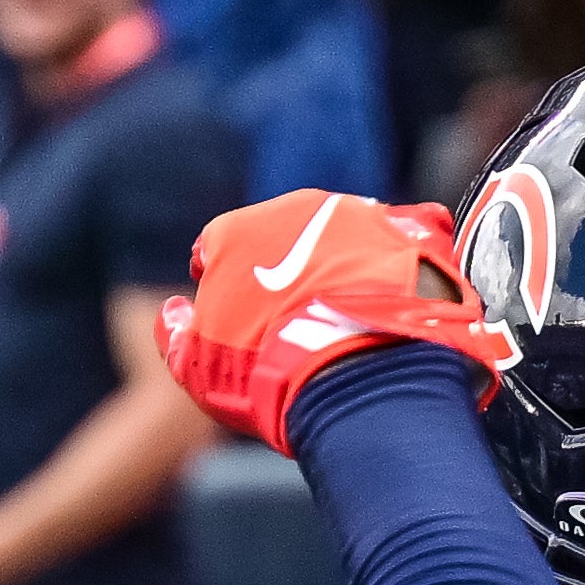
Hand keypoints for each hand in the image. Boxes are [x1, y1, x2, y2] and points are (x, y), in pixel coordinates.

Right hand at [153, 191, 509, 453]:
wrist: (360, 376)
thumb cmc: (267, 376)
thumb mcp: (197, 369)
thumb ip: (174, 334)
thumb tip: (172, 311)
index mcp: (235, 232)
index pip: (218, 247)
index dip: (223, 283)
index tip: (236, 319)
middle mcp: (296, 208)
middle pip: (284, 236)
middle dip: (286, 271)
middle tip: (296, 325)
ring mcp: (358, 216)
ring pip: (343, 234)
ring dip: (343, 264)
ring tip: (352, 316)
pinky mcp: (412, 232)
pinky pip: (407, 236)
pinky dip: (403, 261)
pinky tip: (401, 296)